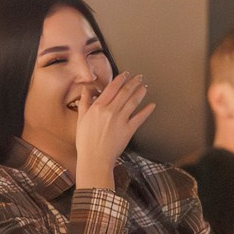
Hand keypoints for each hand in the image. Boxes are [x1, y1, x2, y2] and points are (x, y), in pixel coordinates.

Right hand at [75, 71, 156, 188]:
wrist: (94, 158)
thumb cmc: (85, 141)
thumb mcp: (81, 119)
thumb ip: (84, 103)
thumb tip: (86, 90)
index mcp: (98, 107)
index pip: (112, 88)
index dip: (120, 79)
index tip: (126, 74)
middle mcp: (110, 110)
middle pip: (125, 92)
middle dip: (133, 82)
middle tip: (139, 77)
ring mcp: (121, 119)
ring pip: (133, 101)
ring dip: (140, 92)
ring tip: (145, 86)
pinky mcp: (129, 130)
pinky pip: (140, 117)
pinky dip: (147, 110)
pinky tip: (152, 105)